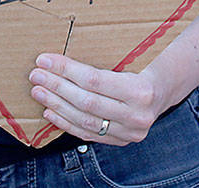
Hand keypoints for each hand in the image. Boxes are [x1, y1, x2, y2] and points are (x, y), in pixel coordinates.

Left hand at [29, 52, 164, 145]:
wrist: (162, 90)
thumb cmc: (142, 66)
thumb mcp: (130, 57)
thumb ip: (101, 60)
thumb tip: (59, 57)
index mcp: (141, 90)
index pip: (94, 80)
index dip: (66, 70)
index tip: (45, 60)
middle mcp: (137, 115)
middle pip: (86, 102)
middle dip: (56, 87)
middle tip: (36, 75)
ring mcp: (130, 133)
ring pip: (85, 121)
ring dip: (57, 105)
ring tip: (39, 91)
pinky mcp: (122, 141)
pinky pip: (89, 134)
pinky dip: (66, 123)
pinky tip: (50, 111)